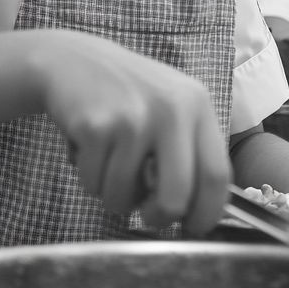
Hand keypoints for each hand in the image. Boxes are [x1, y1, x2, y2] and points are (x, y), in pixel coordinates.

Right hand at [37, 31, 230, 235]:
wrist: (71, 60)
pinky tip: (88, 149)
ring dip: (113, 196)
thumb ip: (189, 150)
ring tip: (108, 165)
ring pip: (125, 196)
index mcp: (196, 106)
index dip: (207, 212)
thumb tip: (199, 211)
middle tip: (149, 216)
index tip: (194, 227)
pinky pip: (94, 183)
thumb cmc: (126, 95)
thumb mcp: (170, 107)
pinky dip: (88, 178)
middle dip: (159, 218)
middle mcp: (170, 110)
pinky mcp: (96, 127)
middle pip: (176, 196)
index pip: (217, 174)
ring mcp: (133, 118)